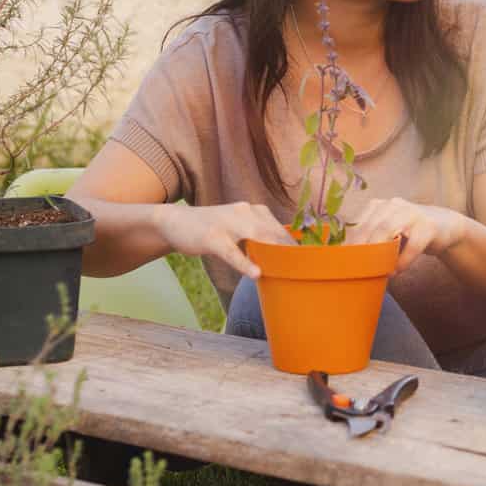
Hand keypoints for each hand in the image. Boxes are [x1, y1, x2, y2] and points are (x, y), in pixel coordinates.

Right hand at [152, 201, 293, 278]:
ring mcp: (228, 223)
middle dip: (291, 253)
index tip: (311, 262)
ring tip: (291, 272)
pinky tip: (255, 274)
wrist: (174, 221)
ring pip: (258, 239)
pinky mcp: (212, 237)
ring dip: (275, 255)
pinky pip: (231, 252)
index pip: (281, 230)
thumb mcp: (238, 229)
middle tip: (307, 272)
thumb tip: (280, 258)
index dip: (296, 247)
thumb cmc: (212, 230)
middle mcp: (245, 212)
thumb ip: (258, 239)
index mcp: (254, 210)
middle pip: (275, 234)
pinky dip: (244, 263)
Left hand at [346, 196, 467, 269]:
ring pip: (389, 231)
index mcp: (378, 205)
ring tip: (378, 272)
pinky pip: (412, 245)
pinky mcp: (428, 226)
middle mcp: (393, 204)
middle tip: (358, 270)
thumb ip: (371, 240)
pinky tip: (397, 271)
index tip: (342, 261)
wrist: (445, 226)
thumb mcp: (388, 232)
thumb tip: (349, 262)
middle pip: (372, 227)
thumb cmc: (409, 233)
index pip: (358, 224)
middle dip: (363, 250)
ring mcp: (412, 213)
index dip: (349, 243)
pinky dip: (403, 260)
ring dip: (381, 255)